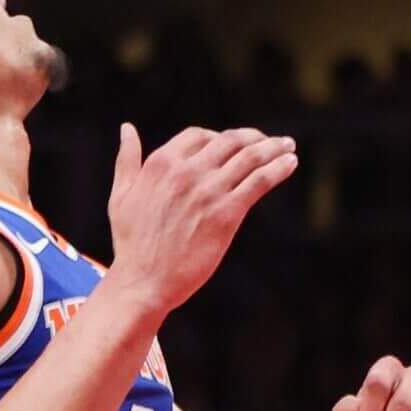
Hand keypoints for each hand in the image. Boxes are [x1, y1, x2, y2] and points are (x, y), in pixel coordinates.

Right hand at [103, 124, 297, 313]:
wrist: (143, 282)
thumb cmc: (131, 244)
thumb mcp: (121, 195)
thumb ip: (127, 160)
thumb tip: (127, 128)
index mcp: (161, 163)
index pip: (200, 135)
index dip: (220, 137)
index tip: (234, 145)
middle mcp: (186, 171)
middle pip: (230, 141)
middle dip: (255, 138)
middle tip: (272, 142)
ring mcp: (208, 191)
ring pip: (250, 157)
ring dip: (274, 148)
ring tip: (288, 146)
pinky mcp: (227, 213)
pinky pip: (259, 181)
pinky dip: (278, 169)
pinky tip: (290, 163)